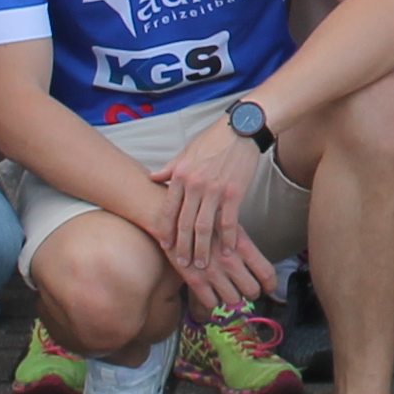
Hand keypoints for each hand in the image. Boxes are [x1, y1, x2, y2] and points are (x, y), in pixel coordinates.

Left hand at [153, 124, 277, 313]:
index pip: (168, 210)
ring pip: (205, 227)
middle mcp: (195, 185)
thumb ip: (169, 169)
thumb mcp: (186, 152)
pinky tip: (228, 250)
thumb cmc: (213, 140)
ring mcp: (215, 190)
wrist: (241, 129)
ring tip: (202, 264)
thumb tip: (152, 177)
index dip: (166, 231)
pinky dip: (228, 239)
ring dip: (203, 249)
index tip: (165, 246)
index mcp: (181, 176)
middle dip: (183, 247)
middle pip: (185, 224)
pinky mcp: (235, 193)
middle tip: (183, 264)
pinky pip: (229, 222)